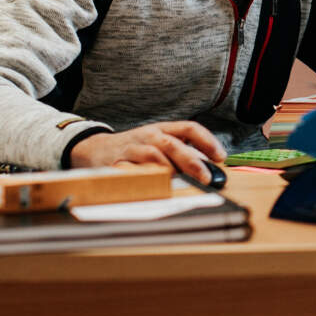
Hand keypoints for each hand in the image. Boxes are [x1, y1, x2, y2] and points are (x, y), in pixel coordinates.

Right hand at [69, 121, 226, 185]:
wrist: (94, 149)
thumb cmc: (135, 149)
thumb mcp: (158, 143)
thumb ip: (181, 153)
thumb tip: (210, 170)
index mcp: (162, 129)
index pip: (188, 127)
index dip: (207, 140)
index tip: (221, 156)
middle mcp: (147, 136)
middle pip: (172, 144)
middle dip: (191, 161)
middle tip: (206, 177)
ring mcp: (131, 150)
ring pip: (152, 156)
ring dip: (170, 170)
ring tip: (184, 184)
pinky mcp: (116, 165)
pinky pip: (131, 172)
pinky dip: (144, 179)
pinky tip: (155, 188)